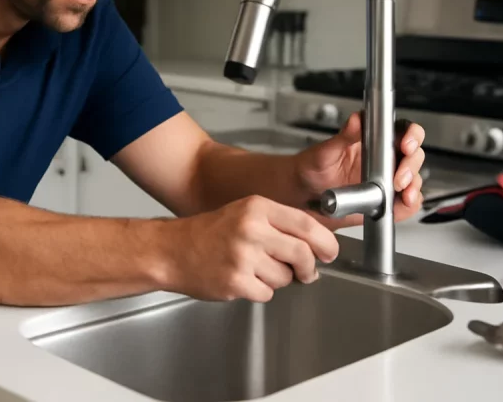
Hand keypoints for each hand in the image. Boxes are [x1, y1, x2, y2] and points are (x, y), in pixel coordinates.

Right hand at [167, 195, 339, 301]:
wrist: (172, 249)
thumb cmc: (210, 232)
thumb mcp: (246, 213)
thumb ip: (280, 224)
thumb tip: (316, 246)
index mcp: (257, 208)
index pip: (306, 225)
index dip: (325, 242)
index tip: (330, 252)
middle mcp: (251, 229)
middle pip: (302, 253)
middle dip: (308, 267)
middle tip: (305, 271)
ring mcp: (243, 257)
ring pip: (285, 277)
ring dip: (277, 279)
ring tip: (254, 269)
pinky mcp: (235, 281)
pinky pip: (267, 293)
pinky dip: (259, 291)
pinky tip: (242, 279)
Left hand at [294, 112, 425, 226]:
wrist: (304, 195)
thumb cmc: (313, 168)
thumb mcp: (325, 151)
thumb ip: (344, 135)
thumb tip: (357, 120)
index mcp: (374, 141)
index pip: (402, 131)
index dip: (411, 135)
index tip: (406, 144)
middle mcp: (384, 159)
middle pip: (414, 156)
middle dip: (411, 165)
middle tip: (399, 177)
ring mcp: (386, 181)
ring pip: (414, 179)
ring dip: (413, 186)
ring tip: (403, 193)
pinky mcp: (386, 202)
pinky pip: (405, 203)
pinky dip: (409, 204)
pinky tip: (403, 203)